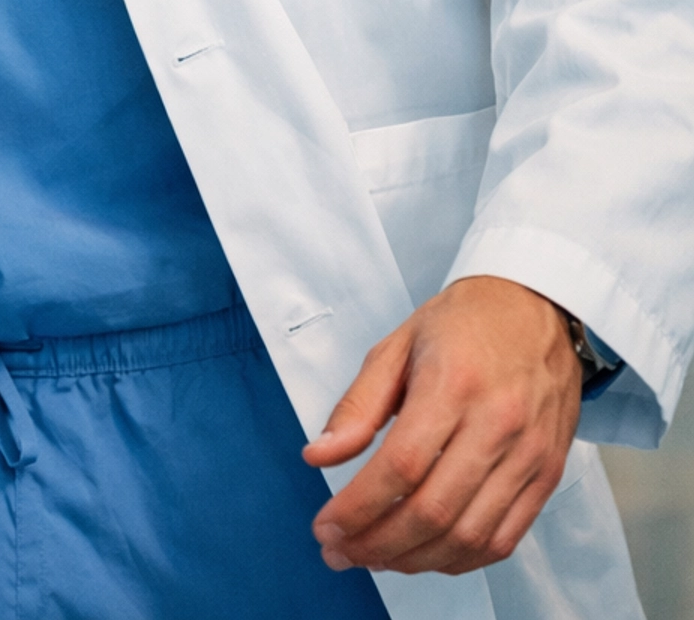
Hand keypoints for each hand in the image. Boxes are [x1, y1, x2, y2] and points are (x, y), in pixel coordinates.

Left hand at [302, 276, 581, 575]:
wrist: (539, 308)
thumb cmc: (465, 322)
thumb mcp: (398, 344)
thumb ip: (357, 404)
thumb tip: (319, 456)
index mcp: (453, 383)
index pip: (400, 466)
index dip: (358, 508)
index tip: (326, 527)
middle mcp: (497, 424)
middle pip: (433, 511)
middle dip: (377, 545)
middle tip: (341, 553)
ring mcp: (529, 455)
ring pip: (468, 536)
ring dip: (414, 561)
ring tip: (376, 557)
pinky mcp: (548, 475)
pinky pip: (504, 539)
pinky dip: (460, 560)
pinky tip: (426, 554)